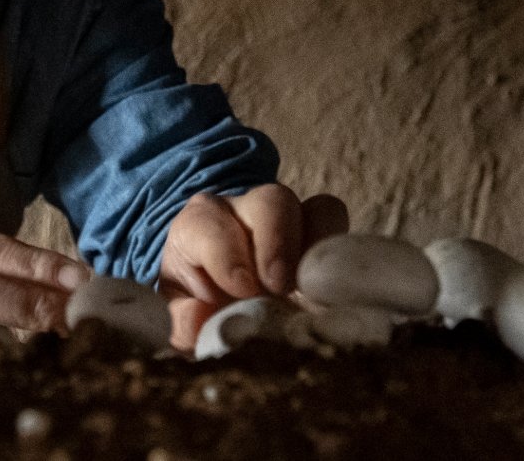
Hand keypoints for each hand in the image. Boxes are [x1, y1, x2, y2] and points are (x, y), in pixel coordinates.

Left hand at [156, 184, 348, 349]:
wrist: (224, 309)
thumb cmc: (197, 309)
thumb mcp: (181, 318)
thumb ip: (181, 321)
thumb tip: (202, 321)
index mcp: (201, 227)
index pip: (210, 223)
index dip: (226, 253)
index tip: (241, 288)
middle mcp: (248, 214)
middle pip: (271, 202)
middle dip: (277, 242)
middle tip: (279, 286)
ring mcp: (293, 224)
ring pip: (318, 209)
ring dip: (319, 249)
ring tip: (311, 292)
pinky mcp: (324, 241)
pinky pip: (342, 230)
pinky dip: (342, 257)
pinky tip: (329, 295)